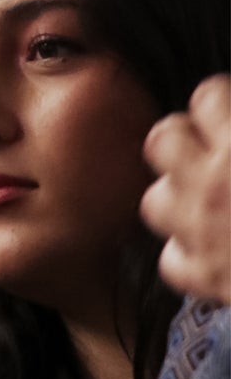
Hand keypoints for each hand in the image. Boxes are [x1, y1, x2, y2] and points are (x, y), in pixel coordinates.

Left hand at [141, 75, 230, 304]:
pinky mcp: (209, 281)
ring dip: (178, 194)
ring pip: (156, 199)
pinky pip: (173, 260)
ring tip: (207, 196)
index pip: (206, 97)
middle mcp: (214, 186)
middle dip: (185, 137)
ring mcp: (205, 234)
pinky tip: (213, 246)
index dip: (222, 100)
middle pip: (163, 139)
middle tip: (212, 146)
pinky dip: (189, 253)